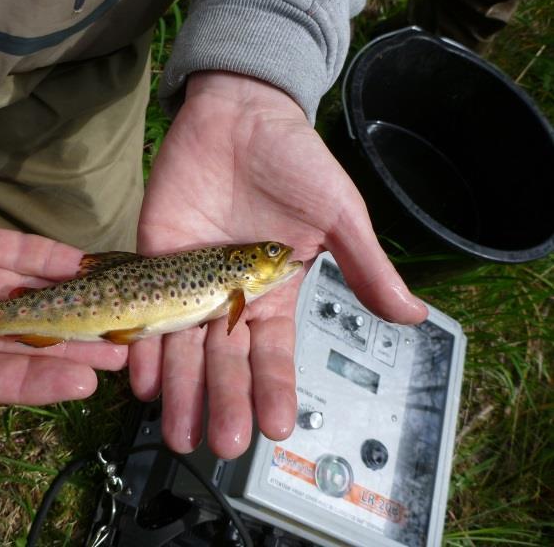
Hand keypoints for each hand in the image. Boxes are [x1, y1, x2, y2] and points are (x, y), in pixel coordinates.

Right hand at [0, 59, 126, 470]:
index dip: (28, 382)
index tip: (82, 384)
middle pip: (6, 339)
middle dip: (61, 346)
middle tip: (117, 352)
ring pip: (16, 296)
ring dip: (65, 304)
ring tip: (115, 313)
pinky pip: (11, 251)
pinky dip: (46, 260)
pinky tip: (86, 266)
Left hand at [130, 71, 426, 458]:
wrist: (238, 115)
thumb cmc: (293, 161)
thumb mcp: (337, 214)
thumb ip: (365, 266)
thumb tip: (414, 314)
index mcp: (273, 293)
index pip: (274, 353)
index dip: (275, 388)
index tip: (277, 426)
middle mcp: (228, 298)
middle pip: (225, 361)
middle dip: (224, 400)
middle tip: (222, 442)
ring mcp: (188, 283)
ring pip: (184, 347)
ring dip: (181, 389)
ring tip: (177, 431)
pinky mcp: (154, 261)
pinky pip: (146, 310)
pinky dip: (143, 344)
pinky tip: (142, 380)